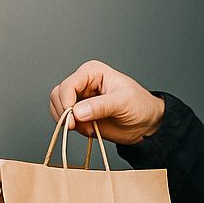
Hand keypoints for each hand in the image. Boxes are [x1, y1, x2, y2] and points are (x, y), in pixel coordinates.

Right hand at [49, 60, 165, 144]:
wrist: (146, 124)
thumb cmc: (140, 106)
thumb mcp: (123, 103)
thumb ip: (100, 106)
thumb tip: (77, 112)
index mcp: (92, 72)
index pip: (68, 85)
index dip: (66, 102)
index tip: (73, 118)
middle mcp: (83, 84)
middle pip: (58, 95)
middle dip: (65, 113)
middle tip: (77, 126)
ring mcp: (80, 100)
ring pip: (57, 108)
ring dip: (68, 121)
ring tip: (89, 127)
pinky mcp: (81, 115)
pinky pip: (65, 120)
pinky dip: (74, 128)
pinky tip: (89, 130)